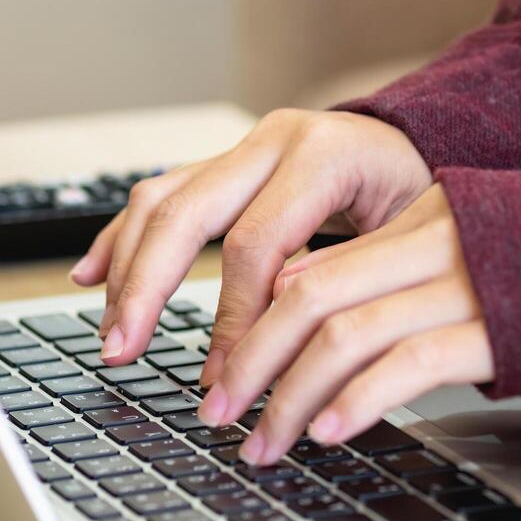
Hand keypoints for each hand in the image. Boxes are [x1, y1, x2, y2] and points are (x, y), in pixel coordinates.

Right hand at [69, 109, 431, 382]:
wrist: (428, 144)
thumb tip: (273, 351)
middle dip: (146, 291)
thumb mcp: (404, 244)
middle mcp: (277, 141)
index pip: (254, 246)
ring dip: (127, 270)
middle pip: (187, 214)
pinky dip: (123, 237)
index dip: (231, 319)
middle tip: (124, 354)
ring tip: (111, 330)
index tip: (221, 380)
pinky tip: (92, 275)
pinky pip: (162, 194)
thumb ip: (340, 284)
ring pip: (162, 199)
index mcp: (324, 157)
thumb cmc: (427, 200)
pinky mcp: (229, 161)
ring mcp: (248, 147)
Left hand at [197, 184, 493, 464]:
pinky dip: (356, 401)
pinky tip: (327, 432)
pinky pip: (407, 365)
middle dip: (246, 360)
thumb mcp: (438, 241)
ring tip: (263, 442)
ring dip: (290, 398)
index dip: (237, 320)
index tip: (214, 371)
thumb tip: (284, 290)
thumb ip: (366, 259)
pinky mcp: (491, 327)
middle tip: (216, 411)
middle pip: (306, 294)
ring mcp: (462, 278)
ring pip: (344, 334)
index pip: (295, 258)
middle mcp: (430, 233)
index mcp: (411, 207)